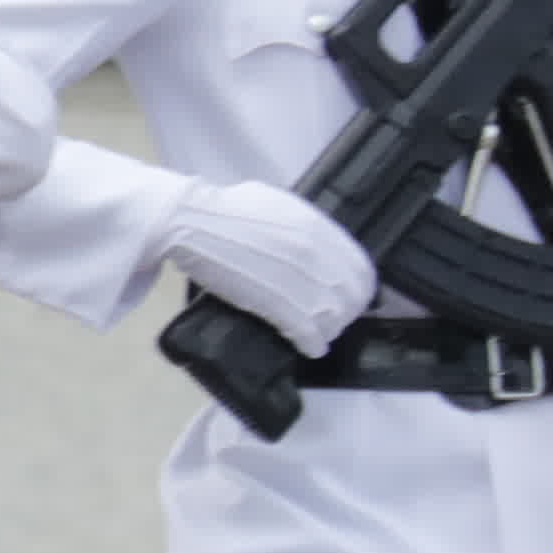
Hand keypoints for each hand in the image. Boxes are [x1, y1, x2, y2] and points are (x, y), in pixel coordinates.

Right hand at [158, 179, 376, 352]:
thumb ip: (302, 223)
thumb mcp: (276, 203)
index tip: (350, 296)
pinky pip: (308, 332)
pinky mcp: (275, 303)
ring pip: (334, 317)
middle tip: (335, 319)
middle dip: (347, 312)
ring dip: (329, 330)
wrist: (191, 222)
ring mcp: (297, 279)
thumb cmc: (226, 208)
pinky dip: (312, 344)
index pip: (361, 266)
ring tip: (320, 336)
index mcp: (317, 227)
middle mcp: (315, 253)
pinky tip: (311, 348)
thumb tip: (312, 239)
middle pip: (352, 295)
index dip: (358, 287)